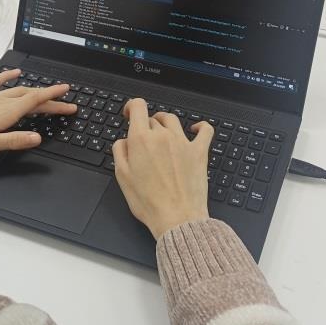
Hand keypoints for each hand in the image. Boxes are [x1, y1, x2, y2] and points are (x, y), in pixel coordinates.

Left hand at [0, 69, 76, 157]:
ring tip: (48, 90)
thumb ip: (14, 140)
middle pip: (30, 96)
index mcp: (4, 113)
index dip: (54, 99)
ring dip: (35, 89)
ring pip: (17, 89)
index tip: (68, 97)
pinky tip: (15, 72)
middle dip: (50, 98)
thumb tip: (38, 137)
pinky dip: (8, 76)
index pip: (35, 102)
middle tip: (66, 102)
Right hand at [112, 98, 213, 237]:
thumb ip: (120, 152)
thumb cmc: (149, 202)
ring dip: (165, 122)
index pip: (137, 107)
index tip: (129, 113)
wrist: (176, 217)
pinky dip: (200, 126)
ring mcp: (183, 142)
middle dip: (145, 126)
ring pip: (172, 120)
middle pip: (152, 119)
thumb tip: (123, 141)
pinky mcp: (199, 152)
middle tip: (143, 140)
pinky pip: (205, 130)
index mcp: (141, 139)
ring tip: (162, 131)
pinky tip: (196, 128)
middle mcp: (163, 136)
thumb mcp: (122, 177)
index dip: (131, 107)